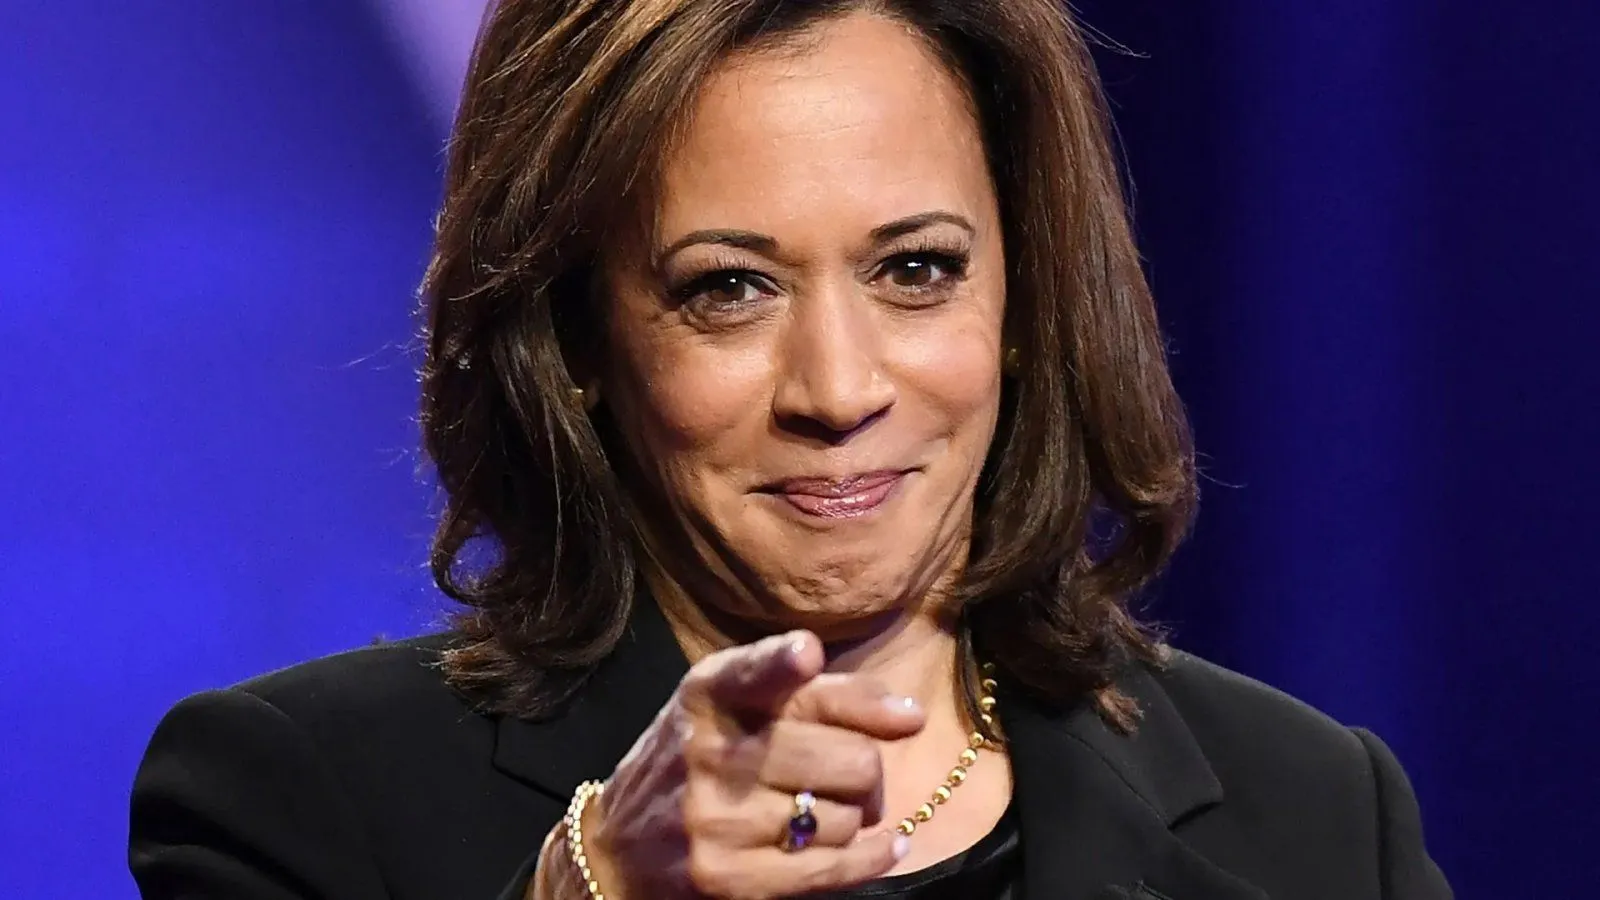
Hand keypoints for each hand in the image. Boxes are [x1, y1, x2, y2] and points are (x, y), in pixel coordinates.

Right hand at [566, 630, 924, 898]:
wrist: (618, 850)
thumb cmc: (692, 760)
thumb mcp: (725, 705)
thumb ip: (809, 691)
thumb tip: (908, 716)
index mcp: (707, 694)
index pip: (756, 673)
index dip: (784, 662)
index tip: (807, 654)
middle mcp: (708, 751)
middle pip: (845, 757)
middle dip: (868, 768)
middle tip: (854, 773)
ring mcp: (717, 818)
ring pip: (844, 816)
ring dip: (852, 816)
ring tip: (825, 811)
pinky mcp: (728, 877)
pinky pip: (829, 868)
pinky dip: (872, 858)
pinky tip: (888, 848)